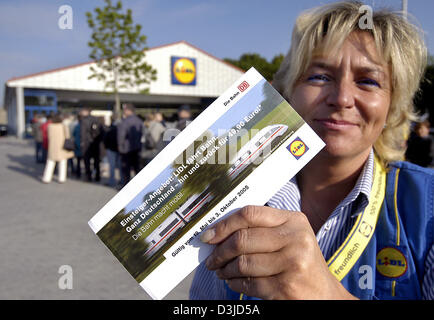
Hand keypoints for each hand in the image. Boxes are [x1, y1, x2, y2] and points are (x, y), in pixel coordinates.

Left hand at [201, 205, 356, 299]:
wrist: (324, 294)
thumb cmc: (299, 262)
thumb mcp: (289, 237)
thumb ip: (260, 229)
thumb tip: (218, 231)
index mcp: (294, 220)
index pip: (250, 214)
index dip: (224, 224)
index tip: (208, 236)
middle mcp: (296, 239)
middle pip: (242, 239)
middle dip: (219, 252)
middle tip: (211, 260)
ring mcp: (292, 263)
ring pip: (242, 263)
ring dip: (225, 270)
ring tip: (221, 272)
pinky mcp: (286, 287)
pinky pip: (249, 284)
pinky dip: (235, 284)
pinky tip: (234, 282)